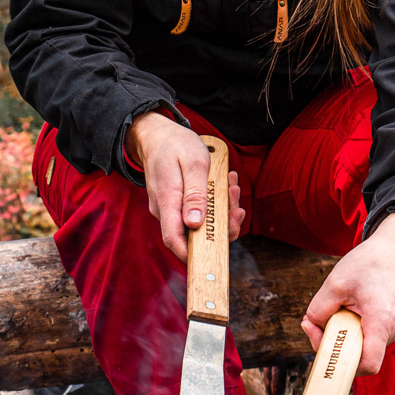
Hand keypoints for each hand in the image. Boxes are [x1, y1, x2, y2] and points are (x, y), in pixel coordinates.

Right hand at [125, 112, 245, 261]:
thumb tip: (195, 224)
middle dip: (221, 225)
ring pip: (199, 223)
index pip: (174, 239)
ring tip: (233, 187)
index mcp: (167, 202)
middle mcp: (166, 211)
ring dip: (221, 210)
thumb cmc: (175, 145)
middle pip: (193, 235)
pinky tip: (225, 187)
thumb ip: (196, 194)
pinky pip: (197, 212)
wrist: (157, 136)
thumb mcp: (193, 162)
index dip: (191, 255)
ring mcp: (171, 210)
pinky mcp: (177, 206)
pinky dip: (214, 203)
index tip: (213, 258)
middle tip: (237, 205)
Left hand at [301, 213, 394, 375]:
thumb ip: (318, 311)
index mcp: (382, 323)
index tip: (322, 351)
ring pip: (361, 347)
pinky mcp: (392, 325)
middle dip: (332, 344)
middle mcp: (394, 331)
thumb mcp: (334, 284)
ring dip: (341, 334)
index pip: (367, 365)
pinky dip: (351, 329)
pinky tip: (346, 308)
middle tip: (315, 323)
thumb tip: (310, 327)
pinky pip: (367, 337)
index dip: (342, 367)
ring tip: (336, 308)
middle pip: (358, 357)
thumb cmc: (369, 263)